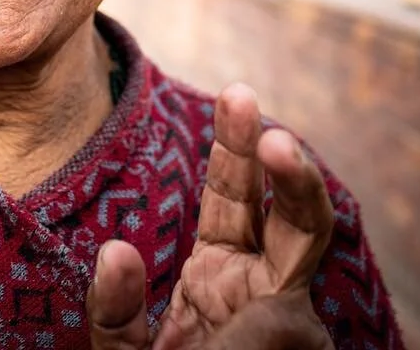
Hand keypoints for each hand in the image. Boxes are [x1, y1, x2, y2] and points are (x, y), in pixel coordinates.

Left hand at [87, 83, 333, 349]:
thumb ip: (116, 311)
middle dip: (263, 151)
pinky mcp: (288, 338)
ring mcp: (278, 314)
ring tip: (276, 139)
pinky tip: (265, 219)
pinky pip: (288, 298)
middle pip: (271, 203)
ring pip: (303, 236)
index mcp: (221, 276)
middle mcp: (258, 287)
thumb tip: (118, 249)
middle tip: (241, 93)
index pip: (235, 199)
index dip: (236, 150)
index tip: (234, 98)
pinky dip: (286, 246)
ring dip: (295, 185)